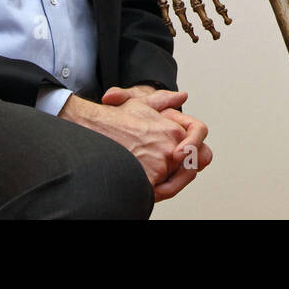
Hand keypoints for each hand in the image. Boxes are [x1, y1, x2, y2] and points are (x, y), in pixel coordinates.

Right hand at [59, 87, 208, 198]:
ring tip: (146, 174)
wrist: (90, 130)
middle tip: (161, 170)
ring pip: (174, 183)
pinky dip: (153, 191)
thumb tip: (182, 96)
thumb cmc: (114, 119)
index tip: (183, 158)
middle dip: (179, 170)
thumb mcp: (141, 104)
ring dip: (165, 182)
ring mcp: (160, 166)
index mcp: (173, 130)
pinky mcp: (148, 182)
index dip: (195, 154)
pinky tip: (141, 182)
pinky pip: (160, 192)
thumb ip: (164, 100)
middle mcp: (170, 148)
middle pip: (189, 168)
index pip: (198, 148)